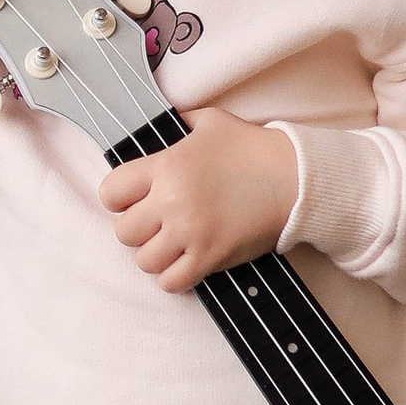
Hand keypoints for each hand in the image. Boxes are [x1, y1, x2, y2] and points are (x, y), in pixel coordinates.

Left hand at [98, 109, 299, 291]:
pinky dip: (174, 276)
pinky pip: (172, 282)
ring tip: (172, 243)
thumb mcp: (209, 122)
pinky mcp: (211, 257)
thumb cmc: (251, 148)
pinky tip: (185, 261)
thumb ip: (177, 126)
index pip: (110, 193)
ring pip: (144, 261)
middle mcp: (172, 201)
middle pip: (124, 232)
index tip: (132, 199)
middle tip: (157, 222)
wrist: (295, 177)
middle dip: (138, 228)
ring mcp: (191, 232)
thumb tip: (157, 128)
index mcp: (166, 166)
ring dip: (155, 254)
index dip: (118, 198)